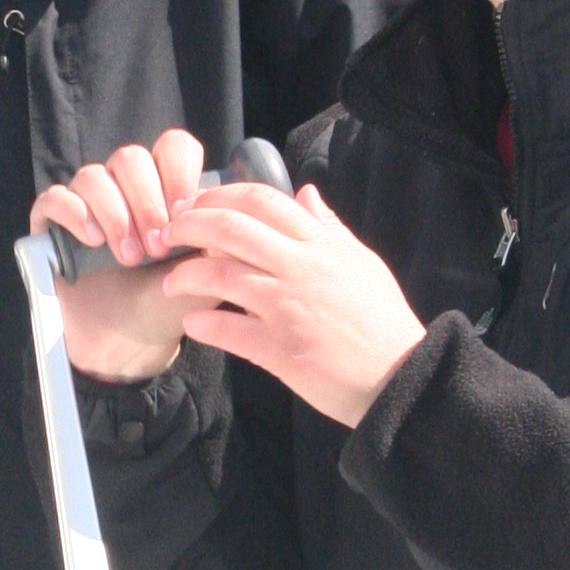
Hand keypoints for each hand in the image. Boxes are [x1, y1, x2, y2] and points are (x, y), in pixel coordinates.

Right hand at [31, 131, 210, 380]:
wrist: (130, 342)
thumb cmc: (169, 302)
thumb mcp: (207, 274)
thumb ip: (219, 241)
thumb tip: (221, 211)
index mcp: (165, 188)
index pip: (172, 147)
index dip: (177, 171)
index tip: (183, 213)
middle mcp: (125, 188)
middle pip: (130, 157)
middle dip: (146, 200)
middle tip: (158, 247)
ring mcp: (87, 205)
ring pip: (93, 176)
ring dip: (115, 213)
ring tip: (130, 256)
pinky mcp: (54, 226)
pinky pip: (54, 198)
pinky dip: (73, 212)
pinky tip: (92, 239)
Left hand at [157, 180, 429, 426]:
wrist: (399, 376)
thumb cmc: (382, 319)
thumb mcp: (363, 262)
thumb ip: (330, 227)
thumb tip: (306, 193)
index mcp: (319, 243)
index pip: (261, 199)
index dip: (220, 196)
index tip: (198, 204)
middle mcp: (299, 267)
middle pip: (229, 229)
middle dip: (189, 226)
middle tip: (169, 235)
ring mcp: (286, 307)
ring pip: (219, 275)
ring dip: (184, 276)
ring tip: (170, 284)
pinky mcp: (278, 348)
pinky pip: (226, 329)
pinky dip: (202, 324)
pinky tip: (192, 323)